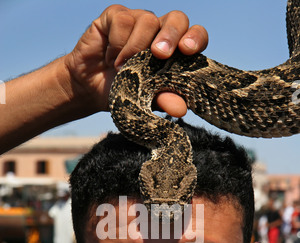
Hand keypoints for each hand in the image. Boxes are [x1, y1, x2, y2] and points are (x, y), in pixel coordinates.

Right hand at [64, 5, 207, 115]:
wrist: (90, 90)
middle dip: (170, 35)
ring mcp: (138, 21)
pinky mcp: (115, 16)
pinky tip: (110, 57)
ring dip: (135, 48)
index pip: (195, 35)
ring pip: (147, 20)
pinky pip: (122, 20)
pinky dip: (116, 43)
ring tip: (123, 69)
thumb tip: (181, 109)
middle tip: (160, 55)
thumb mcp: (145, 101)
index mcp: (174, 50)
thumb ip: (164, 100)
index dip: (195, 38)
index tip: (188, 50)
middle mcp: (159, 31)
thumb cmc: (123, 92)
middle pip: (177, 19)